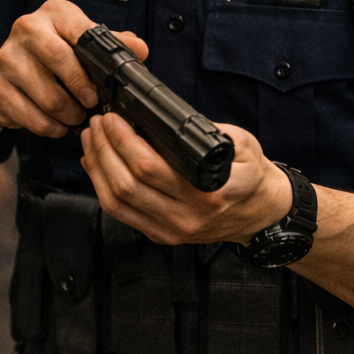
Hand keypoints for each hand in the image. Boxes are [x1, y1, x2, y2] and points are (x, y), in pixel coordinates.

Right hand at [0, 0, 148, 138]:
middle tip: (91, 103)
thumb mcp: (78, 42)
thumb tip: (139, 48)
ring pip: (47, 95)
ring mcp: (7, 59)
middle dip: (81, 87)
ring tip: (75, 116)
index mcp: (53, 14)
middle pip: (58, 58)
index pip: (80, 30)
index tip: (103, 81)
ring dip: (68, 114)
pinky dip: (50, 127)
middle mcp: (27, 29)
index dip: (95, 57)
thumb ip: (109, 44)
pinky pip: (32, 117)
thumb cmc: (46, 58)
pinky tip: (56, 124)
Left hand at [80, 111, 292, 244]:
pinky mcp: (160, 235)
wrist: (261, 214)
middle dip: (103, 149)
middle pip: (125, 185)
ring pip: (116, 202)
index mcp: (206, 194)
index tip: (113, 119)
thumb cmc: (251, 177)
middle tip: (97, 124)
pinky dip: (102, 187)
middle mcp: (185, 217)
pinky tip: (98, 165)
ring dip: (97, 168)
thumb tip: (166, 118)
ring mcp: (170, 230)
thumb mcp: (243, 145)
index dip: (123, 141)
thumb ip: (209, 132)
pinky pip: (121, 214)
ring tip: (92, 140)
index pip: (150, 168)